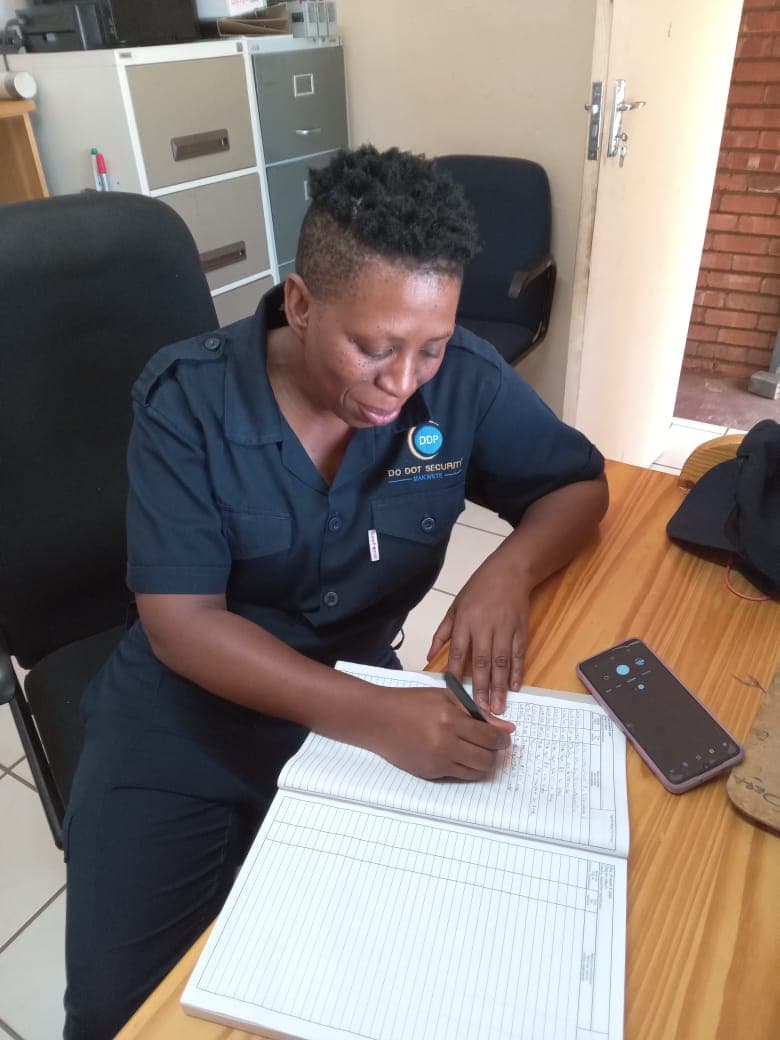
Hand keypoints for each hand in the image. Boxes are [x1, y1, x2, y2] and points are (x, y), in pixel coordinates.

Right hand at [366, 686, 513, 780]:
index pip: (490, 737)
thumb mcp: (445, 697)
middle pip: (487, 759)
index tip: (503, 737)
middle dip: (494, 752)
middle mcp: (445, 743)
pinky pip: (458, 775)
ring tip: (473, 749)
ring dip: (481, 762)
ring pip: (476, 772)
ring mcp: (437, 761)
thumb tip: (507, 728)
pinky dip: (463, 767)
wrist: (377, 720)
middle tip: (489, 744)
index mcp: (450, 719)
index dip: (502, 739)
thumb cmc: (411, 703)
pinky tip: (454, 753)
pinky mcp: (430, 773)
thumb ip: (477, 712)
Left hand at [427, 554, 530, 713]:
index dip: (456, 673)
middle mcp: (485, 627)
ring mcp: (505, 629)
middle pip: (482, 661)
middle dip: (481, 687)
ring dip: (499, 686)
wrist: (510, 571)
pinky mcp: (521, 630)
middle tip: (481, 710)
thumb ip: (443, 632)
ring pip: (502, 662)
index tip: (454, 694)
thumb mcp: (455, 606)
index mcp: (465, 621)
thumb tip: (430, 656)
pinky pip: (518, 654)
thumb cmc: (478, 588)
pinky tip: (515, 687)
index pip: (458, 652)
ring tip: (498, 707)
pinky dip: (517, 672)